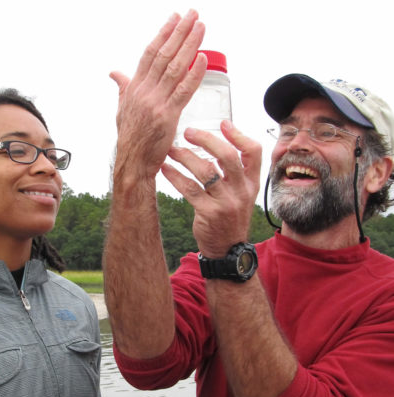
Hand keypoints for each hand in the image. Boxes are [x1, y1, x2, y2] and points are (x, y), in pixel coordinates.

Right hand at [110, 10, 205, 184]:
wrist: (132, 163)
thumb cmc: (130, 139)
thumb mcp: (122, 109)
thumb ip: (123, 88)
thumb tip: (115, 73)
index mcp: (134, 88)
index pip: (150, 53)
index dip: (163, 34)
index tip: (175, 18)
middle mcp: (144, 92)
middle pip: (164, 55)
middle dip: (180, 32)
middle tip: (193, 15)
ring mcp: (156, 103)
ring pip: (174, 68)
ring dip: (190, 45)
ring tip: (201, 28)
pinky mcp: (167, 117)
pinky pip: (183, 91)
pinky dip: (193, 74)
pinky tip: (202, 59)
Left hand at [162, 120, 261, 256]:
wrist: (227, 249)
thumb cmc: (229, 217)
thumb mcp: (241, 195)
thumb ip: (235, 173)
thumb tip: (217, 145)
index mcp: (251, 183)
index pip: (253, 152)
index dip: (239, 135)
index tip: (223, 123)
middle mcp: (241, 191)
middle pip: (227, 156)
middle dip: (206, 139)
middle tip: (188, 132)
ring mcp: (226, 203)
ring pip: (205, 171)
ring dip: (185, 157)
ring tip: (171, 150)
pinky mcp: (209, 213)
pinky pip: (189, 189)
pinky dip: (175, 176)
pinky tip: (165, 169)